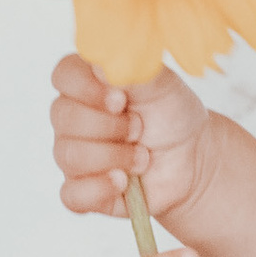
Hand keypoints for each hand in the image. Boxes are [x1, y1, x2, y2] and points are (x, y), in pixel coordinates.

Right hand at [51, 53, 212, 224]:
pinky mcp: (83, 190)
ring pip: (69, 156)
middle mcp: (73, 117)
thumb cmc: (171, 114)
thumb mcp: (161, 84)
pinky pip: (72, 195)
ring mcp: (75, 155)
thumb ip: (131, 69)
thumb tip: (103, 61)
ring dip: (115, 157)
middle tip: (140, 128)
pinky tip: (124, 183)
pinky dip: (99, 189)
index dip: (86, 88)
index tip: (120, 99)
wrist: (193, 157)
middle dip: (109, 126)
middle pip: (63, 117)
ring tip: (144, 157)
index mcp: (87, 83)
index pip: (63, 76)